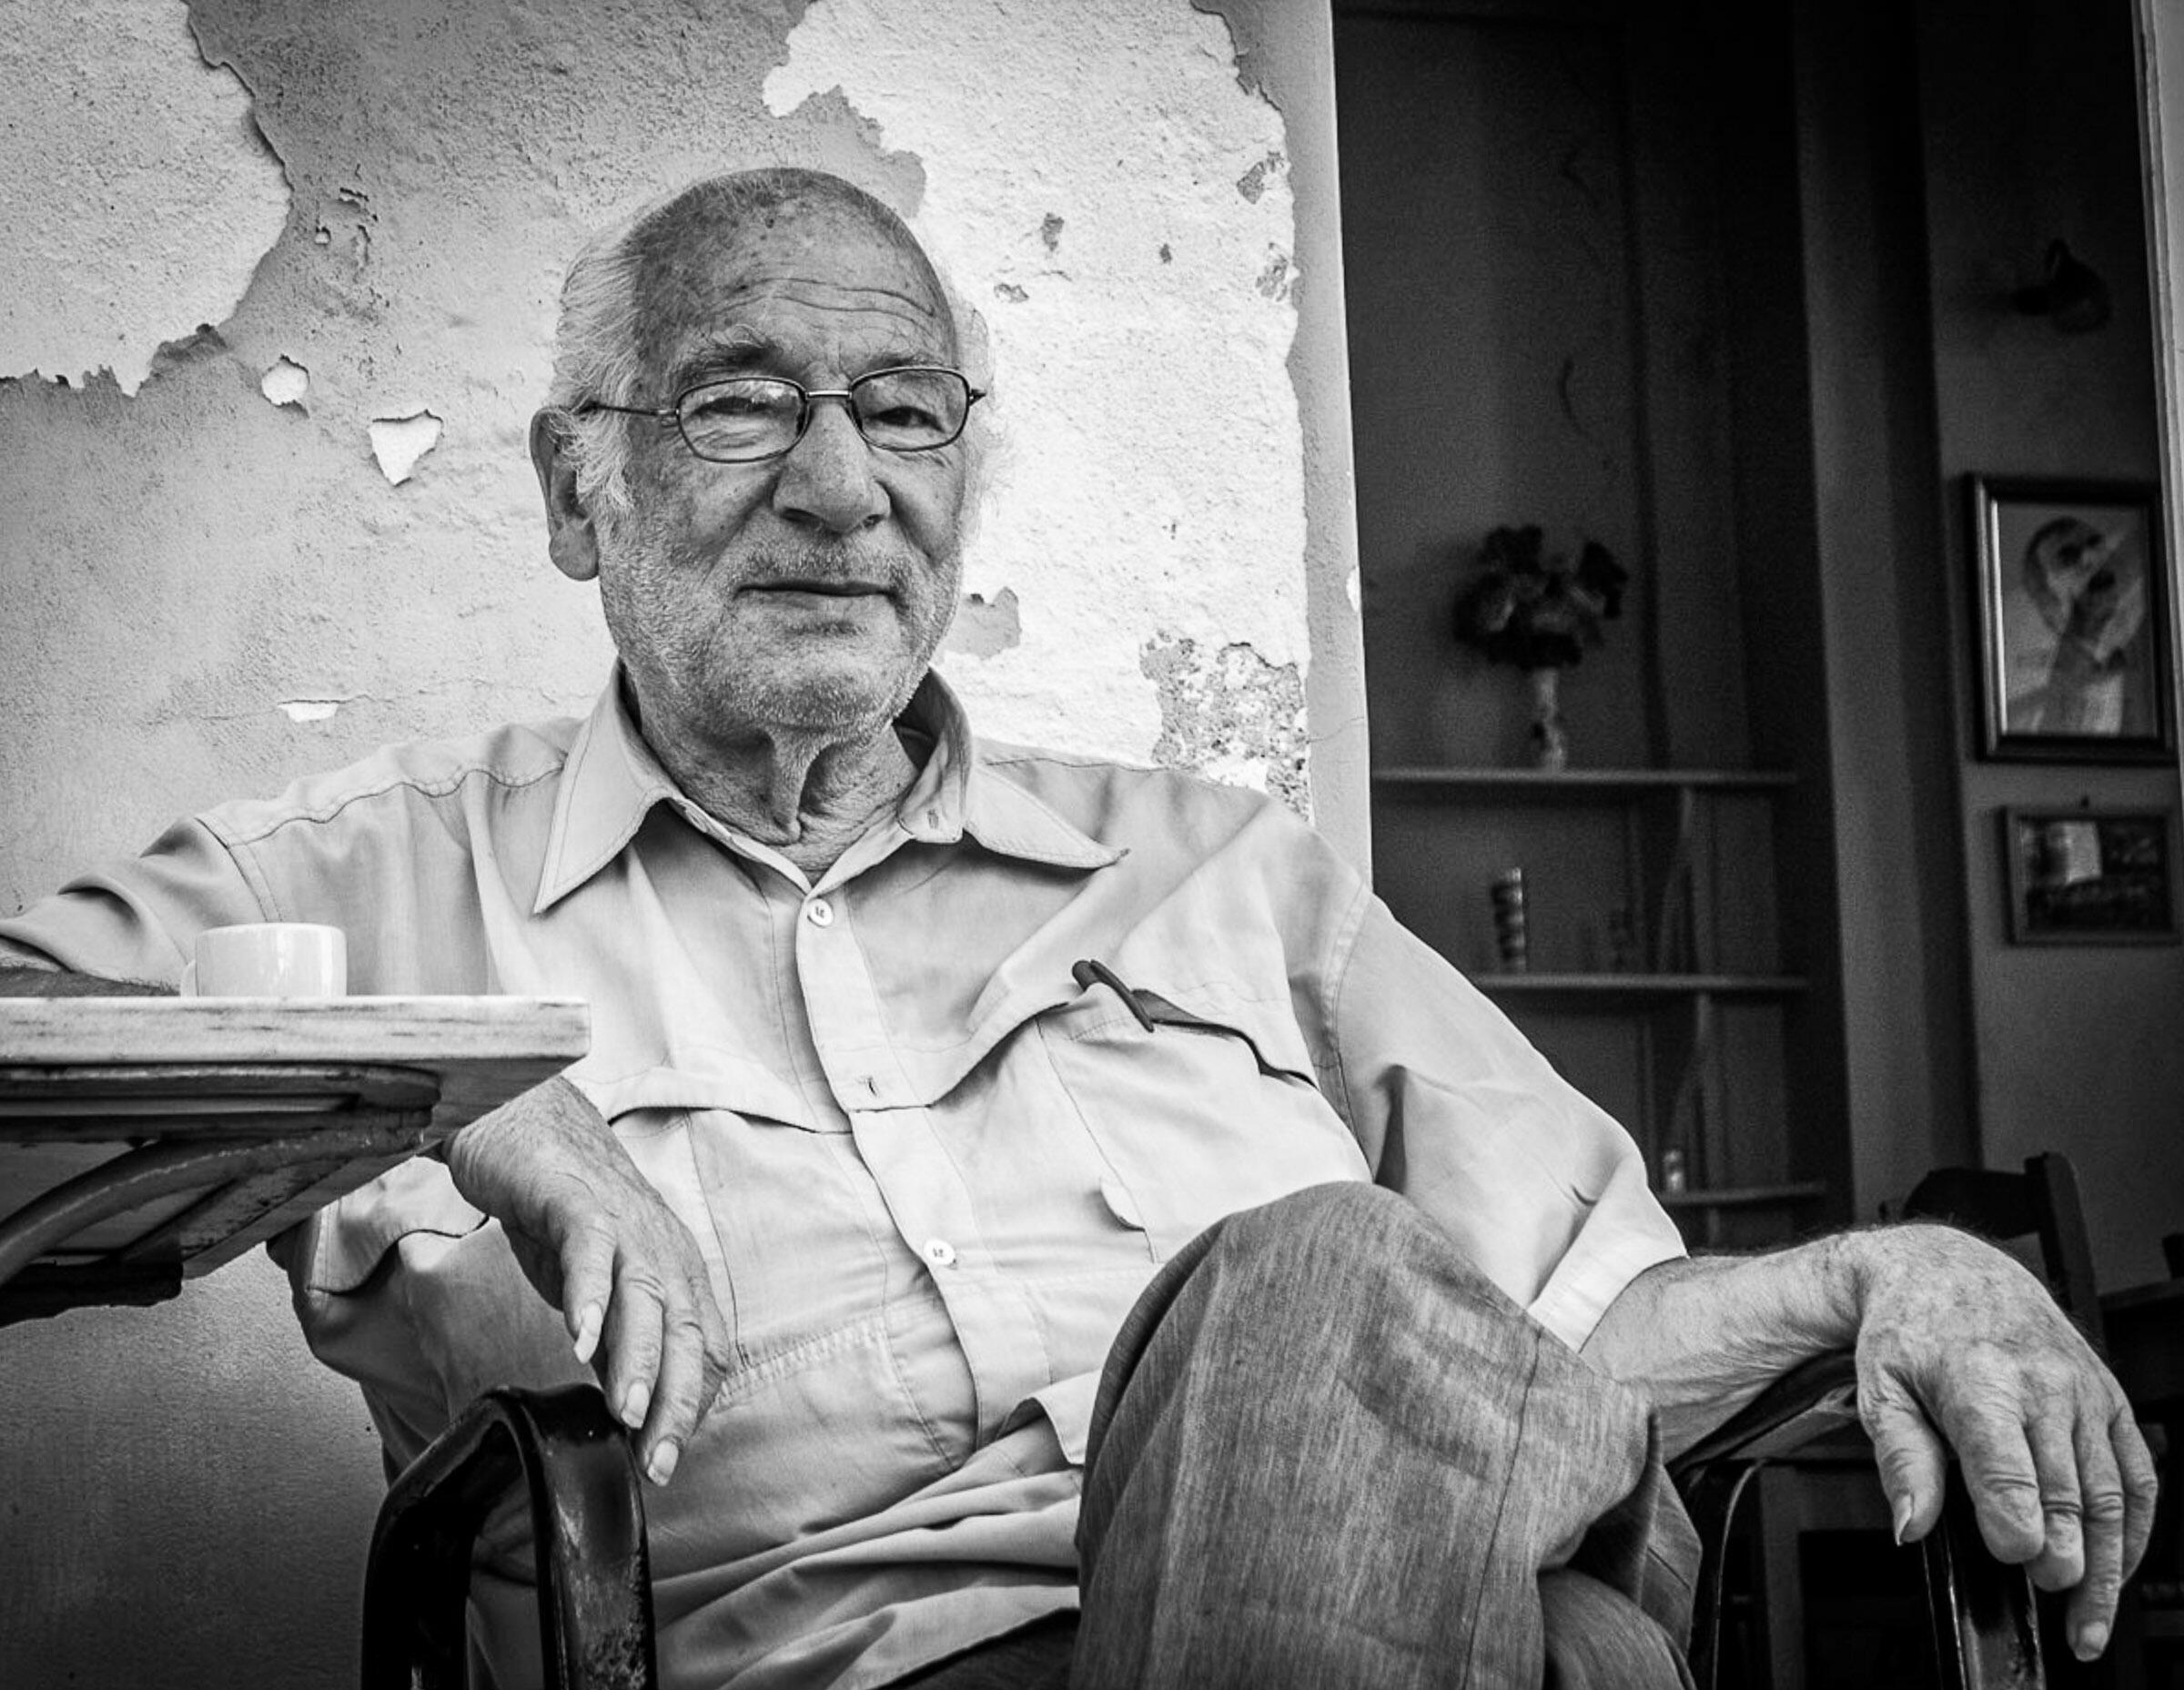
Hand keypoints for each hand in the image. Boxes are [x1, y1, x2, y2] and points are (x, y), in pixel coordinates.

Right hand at [445, 1074, 731, 1485]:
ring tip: (628, 1414)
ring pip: (645, 1296)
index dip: (689, 1406)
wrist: (526, 1123)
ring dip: (638, 1359)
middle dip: (675, 1402)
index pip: (704, 1349)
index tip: (664, 1459)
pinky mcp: (575, 1201)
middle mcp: (661, 1248)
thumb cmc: (563, 1209)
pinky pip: (591, 1250)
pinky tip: (578, 1339)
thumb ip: (617, 1341)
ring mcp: (623, 1222)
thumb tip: (630, 1409)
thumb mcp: (599, 1287)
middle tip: (657, 1461)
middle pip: (686, 1331)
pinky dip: (588, 1296)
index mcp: (674, 1271)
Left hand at [1854, 1225, 2157, 1659]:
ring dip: (2107, 1564)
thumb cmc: (1911, 1331)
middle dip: (2065, 1555)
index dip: (2016, 1526)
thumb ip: (1901, 1462)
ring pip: (2112, 1493)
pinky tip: (2117, 1568)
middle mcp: (2043, 1385)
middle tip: (2052, 1597)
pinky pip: (2138, 1474)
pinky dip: (2136, 1529)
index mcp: (1980, 1381)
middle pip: (2067, 1491)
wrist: (1948, 1271)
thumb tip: (1911, 1526)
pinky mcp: (2110, 1399)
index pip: (2009, 1471)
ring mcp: (2085, 1393)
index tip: (2010, 1556)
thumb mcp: (1882, 1390)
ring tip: (2088, 1620)